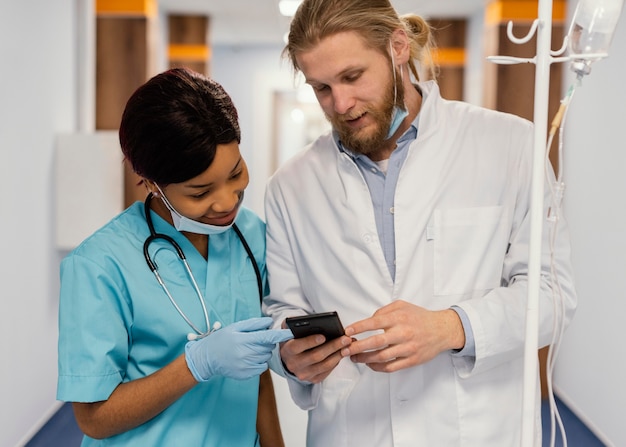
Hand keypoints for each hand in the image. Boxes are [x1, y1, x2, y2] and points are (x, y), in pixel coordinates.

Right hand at [185, 317, 292, 380]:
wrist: (207, 359)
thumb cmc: (221, 340)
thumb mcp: (235, 327)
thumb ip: (253, 324)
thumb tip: (269, 322)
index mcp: (243, 340)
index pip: (267, 337)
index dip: (281, 335)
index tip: (291, 333)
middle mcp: (245, 354)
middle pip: (268, 347)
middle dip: (266, 342)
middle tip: (255, 340)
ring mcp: (246, 366)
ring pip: (266, 357)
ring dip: (262, 352)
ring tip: (249, 349)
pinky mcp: (246, 375)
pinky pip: (262, 367)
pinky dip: (259, 362)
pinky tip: (248, 358)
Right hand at [280, 329, 351, 383]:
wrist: (290, 359)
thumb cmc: (293, 341)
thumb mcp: (289, 331)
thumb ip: (292, 323)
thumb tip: (299, 319)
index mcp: (287, 350)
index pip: (297, 346)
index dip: (310, 341)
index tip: (323, 336)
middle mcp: (294, 364)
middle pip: (315, 356)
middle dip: (332, 346)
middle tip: (345, 339)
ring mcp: (303, 374)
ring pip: (324, 365)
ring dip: (338, 355)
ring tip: (347, 345)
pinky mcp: (313, 379)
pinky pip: (327, 371)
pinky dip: (336, 362)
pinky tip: (342, 353)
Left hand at [340, 300, 464, 372]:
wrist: (442, 330)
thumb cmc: (420, 317)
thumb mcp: (402, 305)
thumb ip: (384, 311)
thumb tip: (369, 320)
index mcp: (399, 318)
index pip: (374, 323)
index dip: (358, 328)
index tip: (347, 332)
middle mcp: (403, 333)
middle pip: (375, 342)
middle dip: (356, 347)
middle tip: (345, 349)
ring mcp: (408, 348)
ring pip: (381, 357)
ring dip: (364, 359)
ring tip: (354, 358)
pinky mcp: (412, 360)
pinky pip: (391, 367)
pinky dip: (377, 368)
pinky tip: (369, 364)